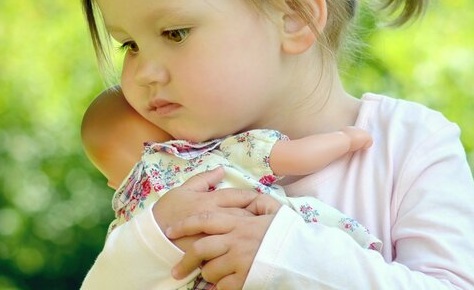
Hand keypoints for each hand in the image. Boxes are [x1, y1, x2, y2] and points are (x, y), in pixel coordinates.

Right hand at [152, 166, 257, 250]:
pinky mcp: (208, 250)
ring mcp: (212, 234)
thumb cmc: (167, 211)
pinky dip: (239, 246)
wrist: (151, 236)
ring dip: (251, 230)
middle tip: (269, 216)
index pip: (239, 196)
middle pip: (244, 213)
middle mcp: (213, 215)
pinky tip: (247, 247)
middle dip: (258, 214)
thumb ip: (204, 179)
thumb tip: (222, 169)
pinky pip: (228, 248)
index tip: (263, 199)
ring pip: (239, 231)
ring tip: (261, 231)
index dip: (253, 197)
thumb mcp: (183, 190)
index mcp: (209, 199)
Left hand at [167, 193, 282, 289]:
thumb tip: (249, 194)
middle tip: (176, 270)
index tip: (170, 230)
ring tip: (207, 278)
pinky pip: (222, 286)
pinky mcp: (245, 277)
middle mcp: (236, 239)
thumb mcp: (273, 210)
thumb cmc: (287, 232)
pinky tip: (218, 288)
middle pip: (200, 249)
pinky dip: (218, 289)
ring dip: (207, 275)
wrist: (303, 255)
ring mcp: (239, 259)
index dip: (185, 224)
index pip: (204, 219)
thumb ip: (257, 201)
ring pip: (210, 269)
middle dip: (185, 261)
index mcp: (239, 221)